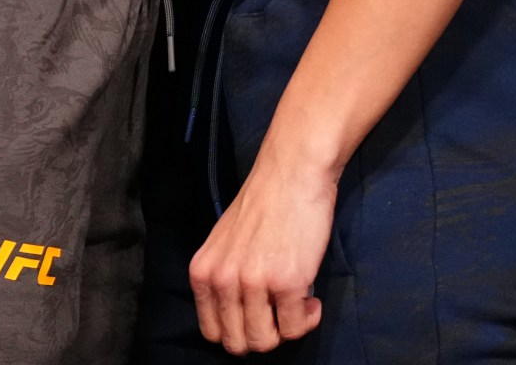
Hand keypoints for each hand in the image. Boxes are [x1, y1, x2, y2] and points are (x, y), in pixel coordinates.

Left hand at [190, 142, 334, 352]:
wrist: (292, 171)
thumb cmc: (265, 204)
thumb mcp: (224, 243)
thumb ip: (224, 278)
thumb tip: (239, 318)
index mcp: (203, 272)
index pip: (212, 332)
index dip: (239, 332)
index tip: (259, 319)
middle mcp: (222, 280)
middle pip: (238, 343)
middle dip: (264, 336)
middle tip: (281, 315)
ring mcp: (253, 283)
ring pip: (265, 342)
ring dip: (286, 330)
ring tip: (298, 307)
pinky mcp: (286, 282)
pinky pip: (295, 327)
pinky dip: (308, 320)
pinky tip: (312, 300)